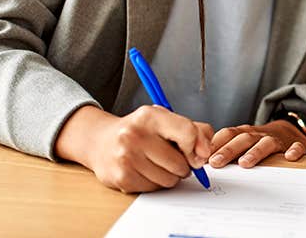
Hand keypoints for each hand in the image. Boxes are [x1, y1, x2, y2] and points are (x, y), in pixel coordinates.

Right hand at [55, 105, 214, 192]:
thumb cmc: (140, 130)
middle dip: (183, 165)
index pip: (187, 133)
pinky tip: (145, 171)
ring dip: (170, 176)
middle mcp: (135, 135)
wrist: (100, 141)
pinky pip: (154, 188)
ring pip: (169, 179)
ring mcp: (126, 157)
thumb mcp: (166, 120)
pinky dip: (155, 183)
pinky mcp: (121, 177)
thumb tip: (205, 153)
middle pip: (180, 163)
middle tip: (173, 158)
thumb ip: (194, 130)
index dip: (200, 147)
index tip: (199, 153)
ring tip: (157, 163)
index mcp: (150, 116)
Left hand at [208, 120, 305, 167]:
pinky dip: (293, 151)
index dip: (215, 145)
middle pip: (243, 139)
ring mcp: (276, 139)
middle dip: (228, 150)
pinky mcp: (293, 144)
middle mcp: (258, 134)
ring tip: (245, 163)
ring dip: (255, 152)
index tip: (202, 157)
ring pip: (265, 143)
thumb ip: (223, 148)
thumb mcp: (241, 140)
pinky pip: (295, 146)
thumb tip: (199, 162)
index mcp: (244, 133)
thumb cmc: (258, 140)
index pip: (227, 134)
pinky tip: (288, 157)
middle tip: (216, 162)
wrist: (288, 131)